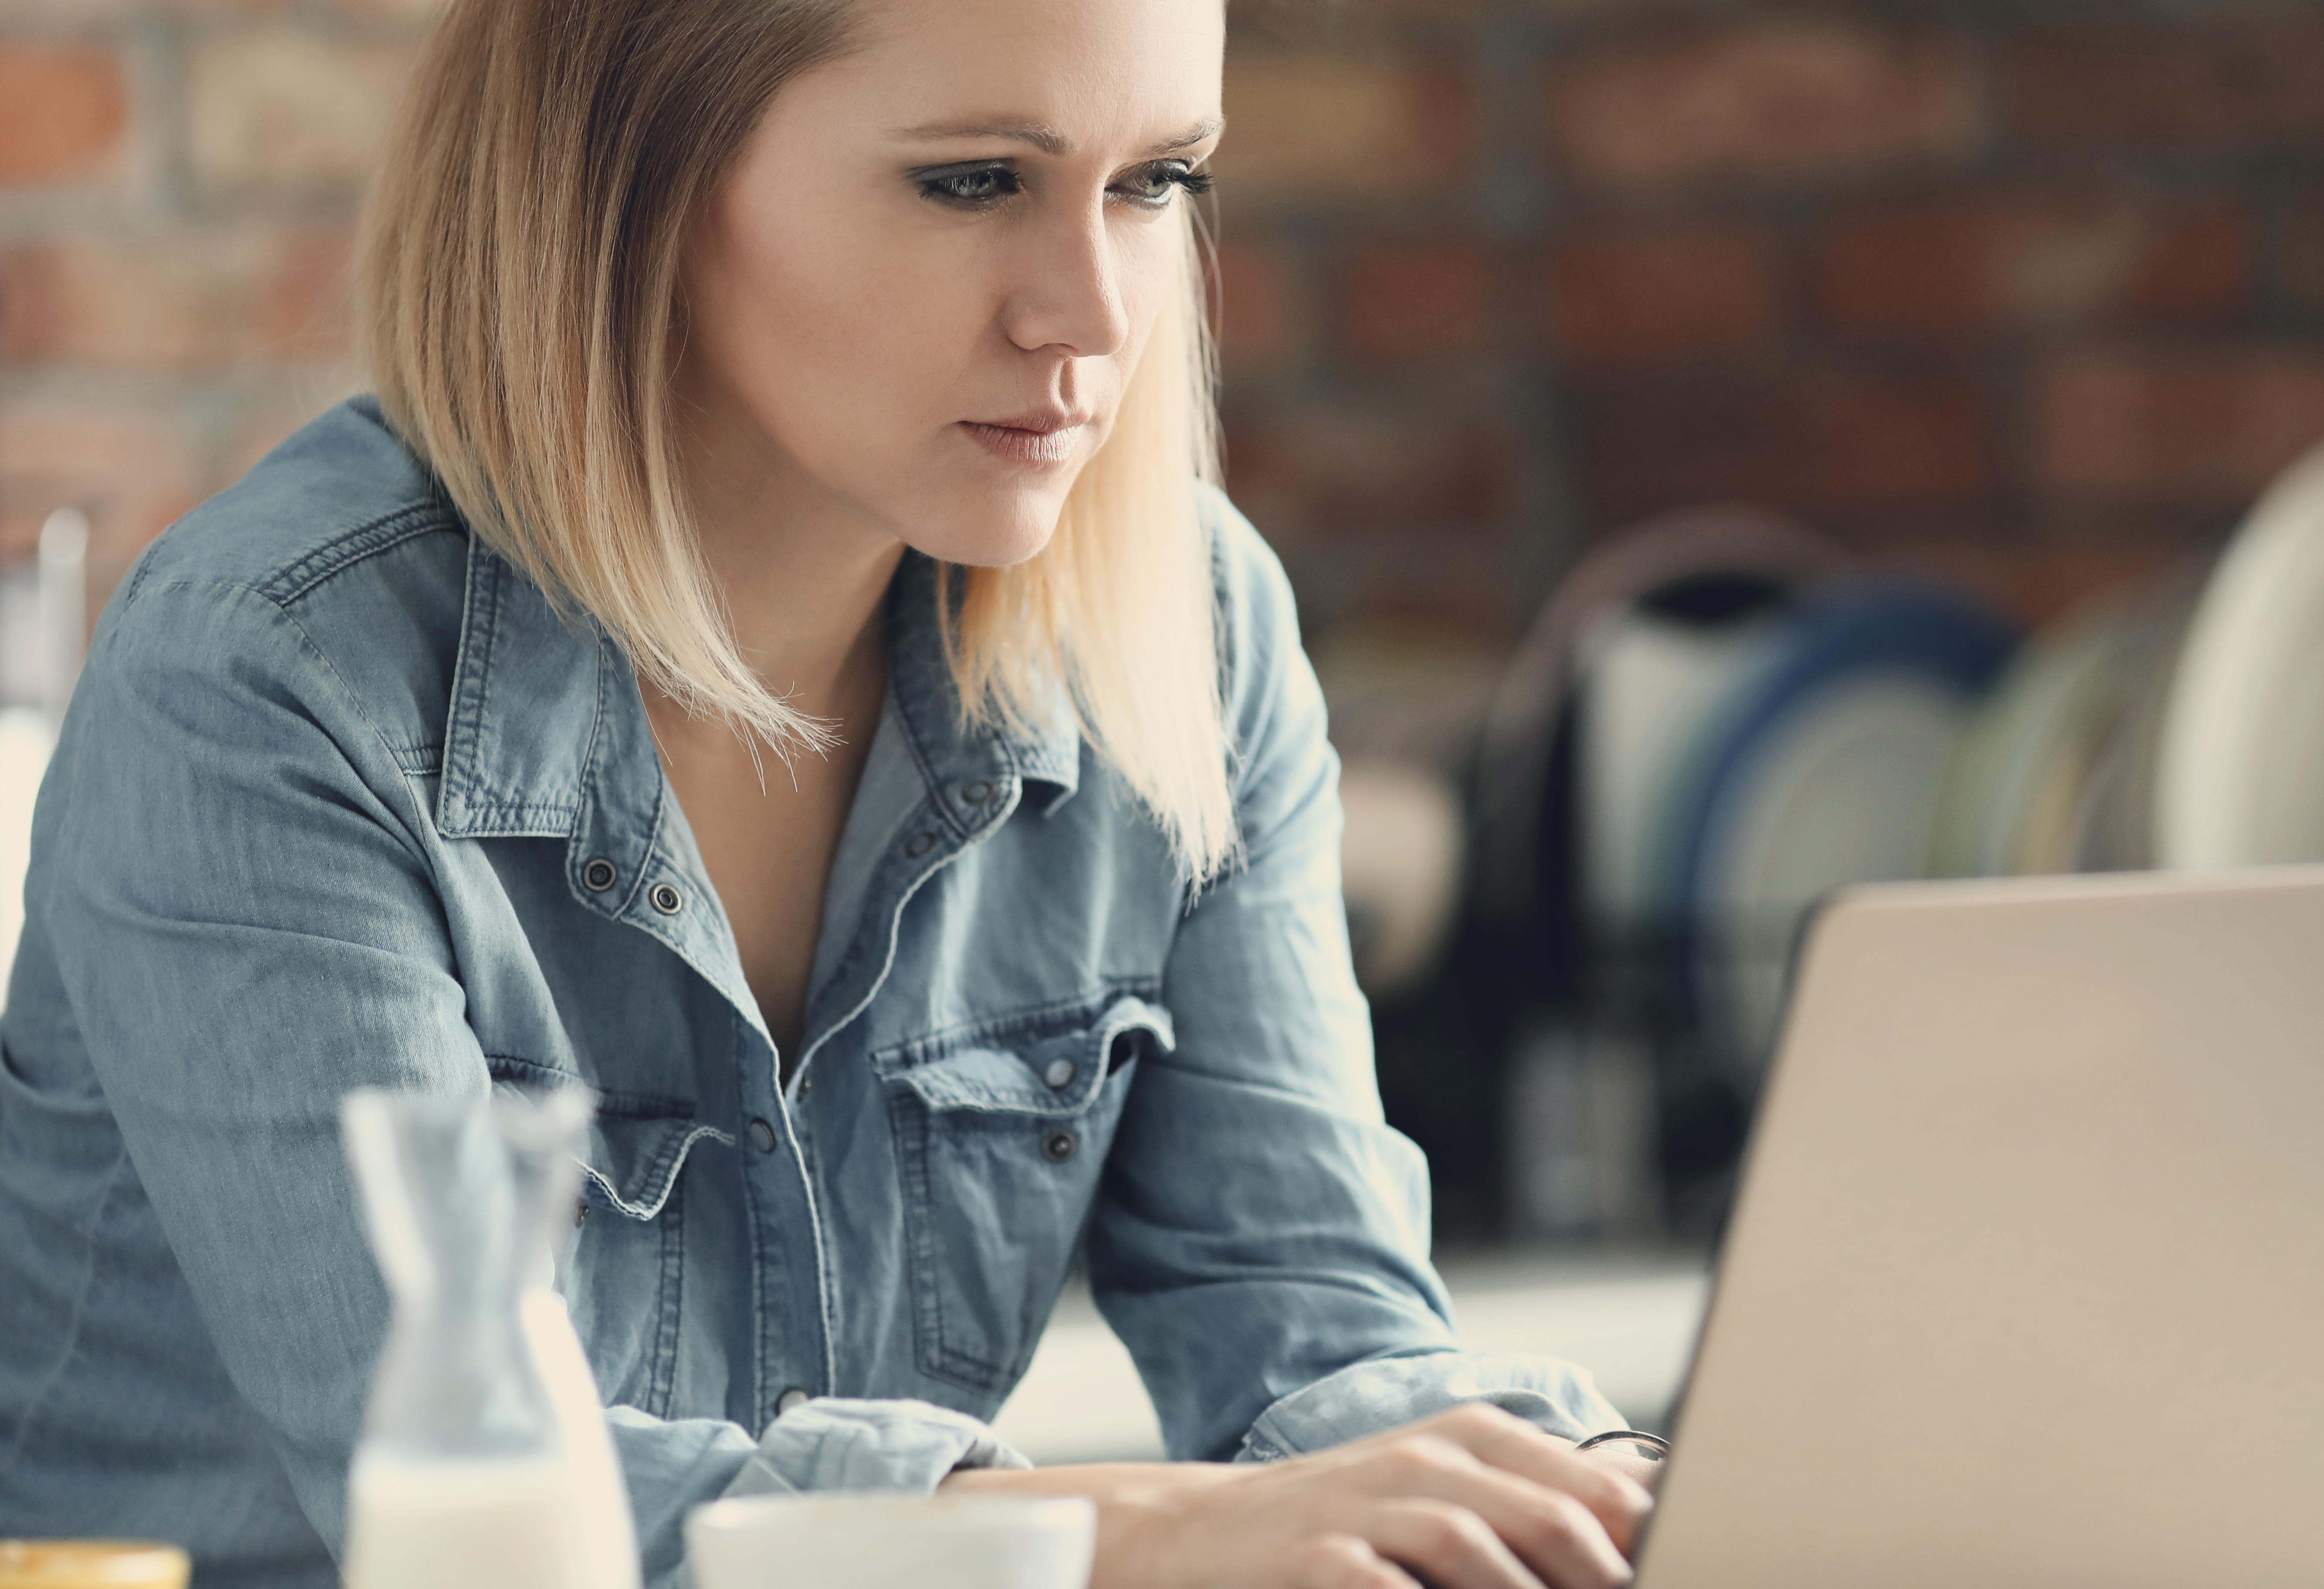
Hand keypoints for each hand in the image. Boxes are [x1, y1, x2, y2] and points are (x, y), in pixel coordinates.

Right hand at [946, 1402, 1652, 1588]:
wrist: (1193, 1537)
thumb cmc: (1341, 1528)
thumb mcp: (1440, 1502)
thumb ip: (1530, 1516)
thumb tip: (1628, 1543)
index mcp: (1471, 1442)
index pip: (1591, 1484)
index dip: (1653, 1532)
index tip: (1695, 1562)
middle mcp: (1427, 1461)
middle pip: (1551, 1515)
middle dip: (1608, 1572)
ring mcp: (1370, 1507)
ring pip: (1479, 1550)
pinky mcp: (1320, 1556)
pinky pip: (1389, 1586)